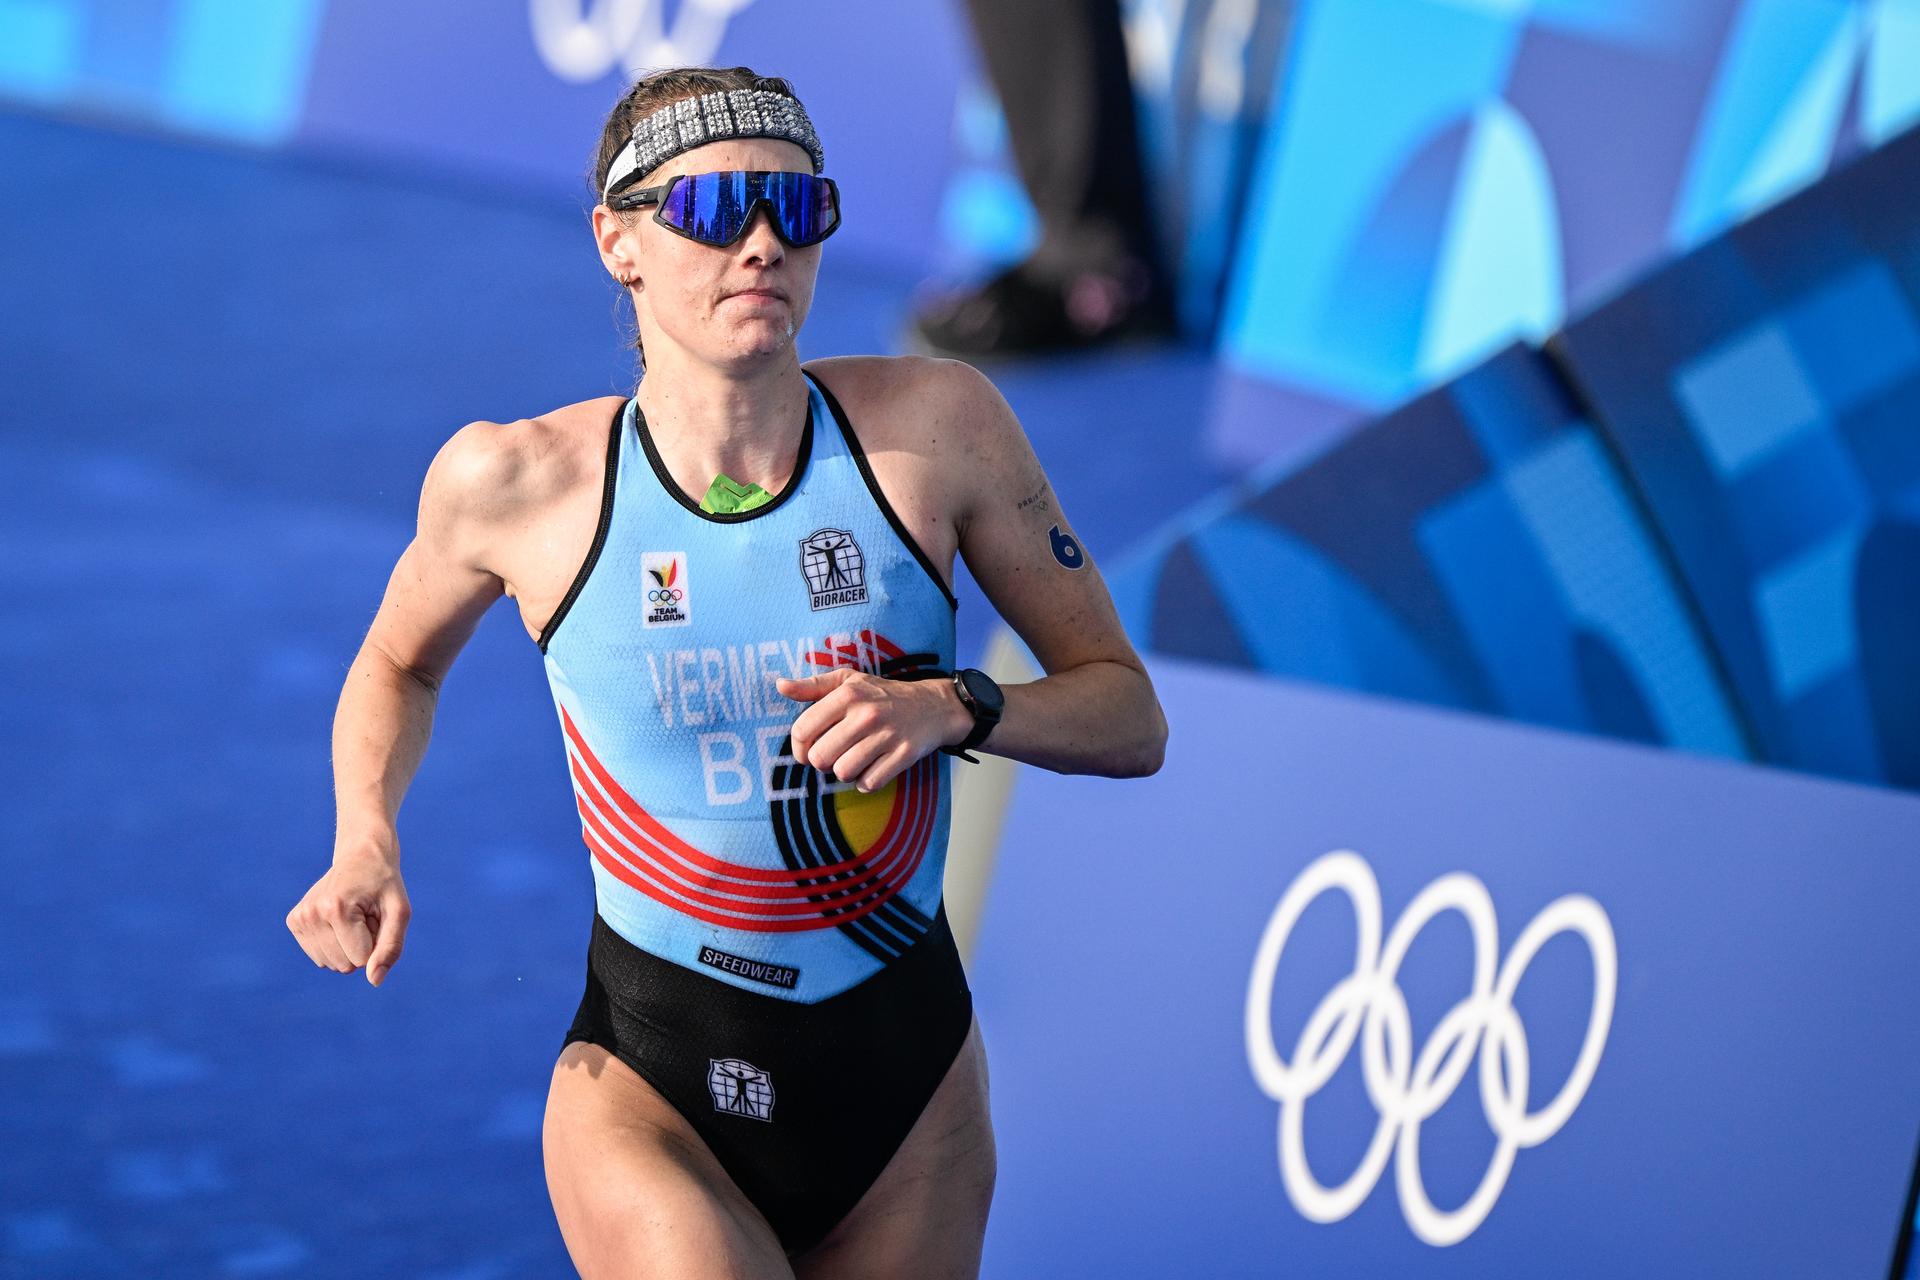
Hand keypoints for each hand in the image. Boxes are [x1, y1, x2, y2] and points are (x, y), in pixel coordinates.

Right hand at [286, 840, 410, 986]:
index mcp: (336, 909)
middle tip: (365, 915)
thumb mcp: (399, 912)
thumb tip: (373, 980)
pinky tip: (339, 919)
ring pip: (331, 964)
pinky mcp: (294, 921)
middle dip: (362, 945)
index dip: (375, 942)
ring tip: (353, 916)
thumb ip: (391, 948)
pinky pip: (319, 957)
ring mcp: (300, 918)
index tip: (375, 915)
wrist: (361, 856)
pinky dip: (334, 944)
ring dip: (348, 945)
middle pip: (345, 964)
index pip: (361, 959)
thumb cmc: (384, 884)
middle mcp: (312, 914)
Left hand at [777, 668, 969, 792]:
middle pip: (820, 757)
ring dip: (845, 772)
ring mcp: (887, 736)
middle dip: (822, 762)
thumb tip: (780, 686)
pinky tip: (872, 768)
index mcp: (848, 694)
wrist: (932, 706)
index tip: (808, 748)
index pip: (802, 730)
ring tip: (854, 760)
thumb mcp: (848, 682)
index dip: (799, 746)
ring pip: (843, 772)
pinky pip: (869, 783)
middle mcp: (866, 714)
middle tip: (834, 754)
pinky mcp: (904, 755)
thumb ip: (812, 686)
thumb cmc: (882, 694)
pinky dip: (867, 782)